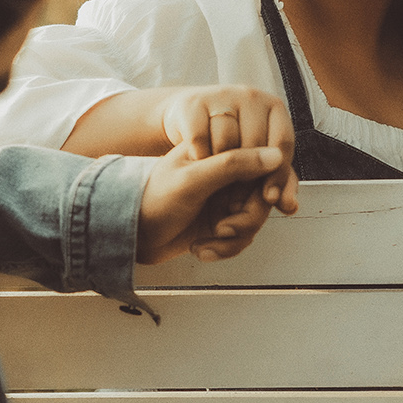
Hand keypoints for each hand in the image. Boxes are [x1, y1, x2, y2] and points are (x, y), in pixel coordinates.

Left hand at [136, 142, 292, 264]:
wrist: (127, 234)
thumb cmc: (150, 200)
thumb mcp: (193, 179)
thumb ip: (234, 164)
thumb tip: (275, 155)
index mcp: (218, 152)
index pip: (260, 165)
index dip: (266, 185)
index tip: (262, 200)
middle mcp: (223, 175)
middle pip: (261, 197)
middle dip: (247, 219)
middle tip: (224, 228)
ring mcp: (222, 200)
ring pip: (252, 221)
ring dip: (234, 238)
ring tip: (208, 240)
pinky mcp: (218, 224)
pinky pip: (239, 239)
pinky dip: (223, 249)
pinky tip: (200, 247)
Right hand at [159, 86, 298, 214]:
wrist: (188, 120)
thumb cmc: (230, 143)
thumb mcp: (257, 160)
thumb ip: (276, 181)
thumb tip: (290, 207)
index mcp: (274, 107)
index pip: (284, 142)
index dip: (278, 174)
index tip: (268, 198)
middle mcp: (251, 96)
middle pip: (255, 145)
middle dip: (248, 177)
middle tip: (237, 199)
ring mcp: (222, 95)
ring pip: (226, 142)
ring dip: (220, 169)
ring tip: (217, 183)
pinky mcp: (193, 102)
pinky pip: (199, 138)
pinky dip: (199, 156)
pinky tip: (199, 164)